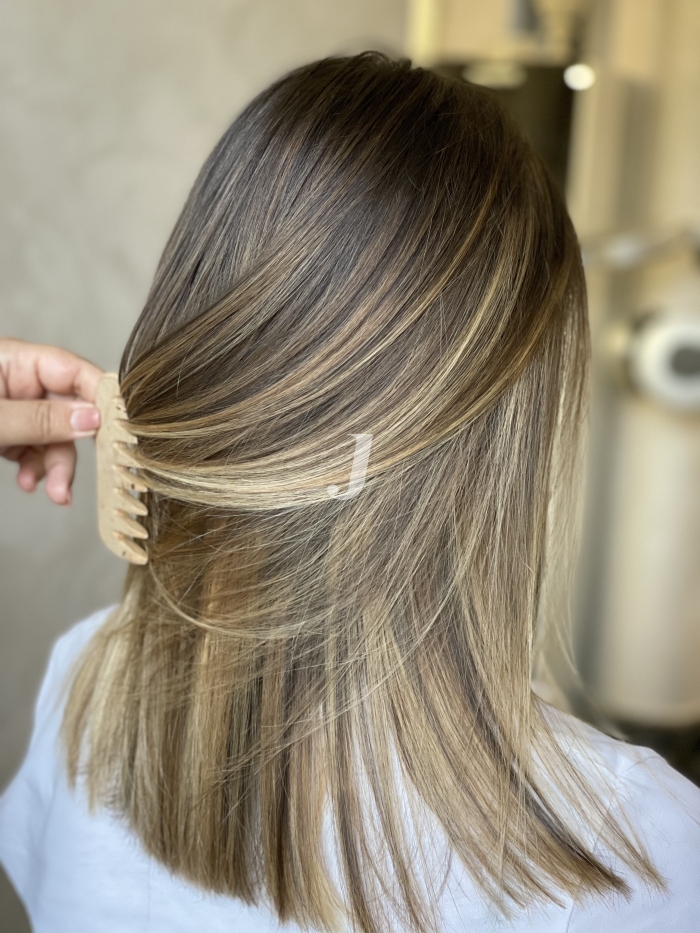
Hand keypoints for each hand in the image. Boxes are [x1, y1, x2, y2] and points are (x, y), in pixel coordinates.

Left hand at [0, 338, 103, 504]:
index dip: (100, 398)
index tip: (120, 429)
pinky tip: (28, 483)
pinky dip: (34, 467)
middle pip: (66, 408)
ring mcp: (7, 405)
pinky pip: (30, 446)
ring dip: (54, 465)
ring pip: (50, 434)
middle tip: (72, 483)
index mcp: (11, 360)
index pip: (73, 371)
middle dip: (71, 447)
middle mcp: (13, 379)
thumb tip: (92, 417)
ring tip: (49, 493)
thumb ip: (40, 419)